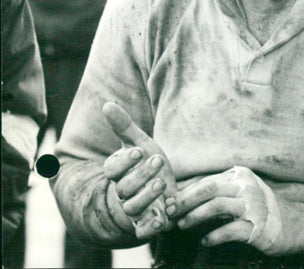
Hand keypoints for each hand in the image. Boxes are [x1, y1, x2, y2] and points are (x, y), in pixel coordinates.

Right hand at [102, 102, 177, 239]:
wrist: (166, 190)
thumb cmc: (149, 164)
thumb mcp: (141, 143)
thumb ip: (124, 126)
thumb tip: (106, 104)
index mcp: (119, 173)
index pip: (113, 168)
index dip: (124, 160)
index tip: (139, 150)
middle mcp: (123, 192)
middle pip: (124, 187)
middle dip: (141, 174)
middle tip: (157, 160)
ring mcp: (134, 210)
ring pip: (133, 207)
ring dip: (147, 195)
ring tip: (162, 182)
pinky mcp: (147, 224)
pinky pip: (143, 230)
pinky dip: (151, 226)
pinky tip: (163, 217)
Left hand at [166, 166, 303, 255]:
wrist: (293, 223)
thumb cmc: (260, 208)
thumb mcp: (242, 192)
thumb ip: (218, 191)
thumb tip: (183, 196)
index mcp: (240, 175)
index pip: (206, 181)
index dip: (185, 192)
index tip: (168, 202)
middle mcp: (246, 186)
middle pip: (208, 189)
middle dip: (185, 202)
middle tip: (170, 213)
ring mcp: (253, 205)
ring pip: (217, 206)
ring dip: (195, 216)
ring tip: (182, 226)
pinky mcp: (256, 226)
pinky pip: (229, 230)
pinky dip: (213, 236)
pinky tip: (205, 241)